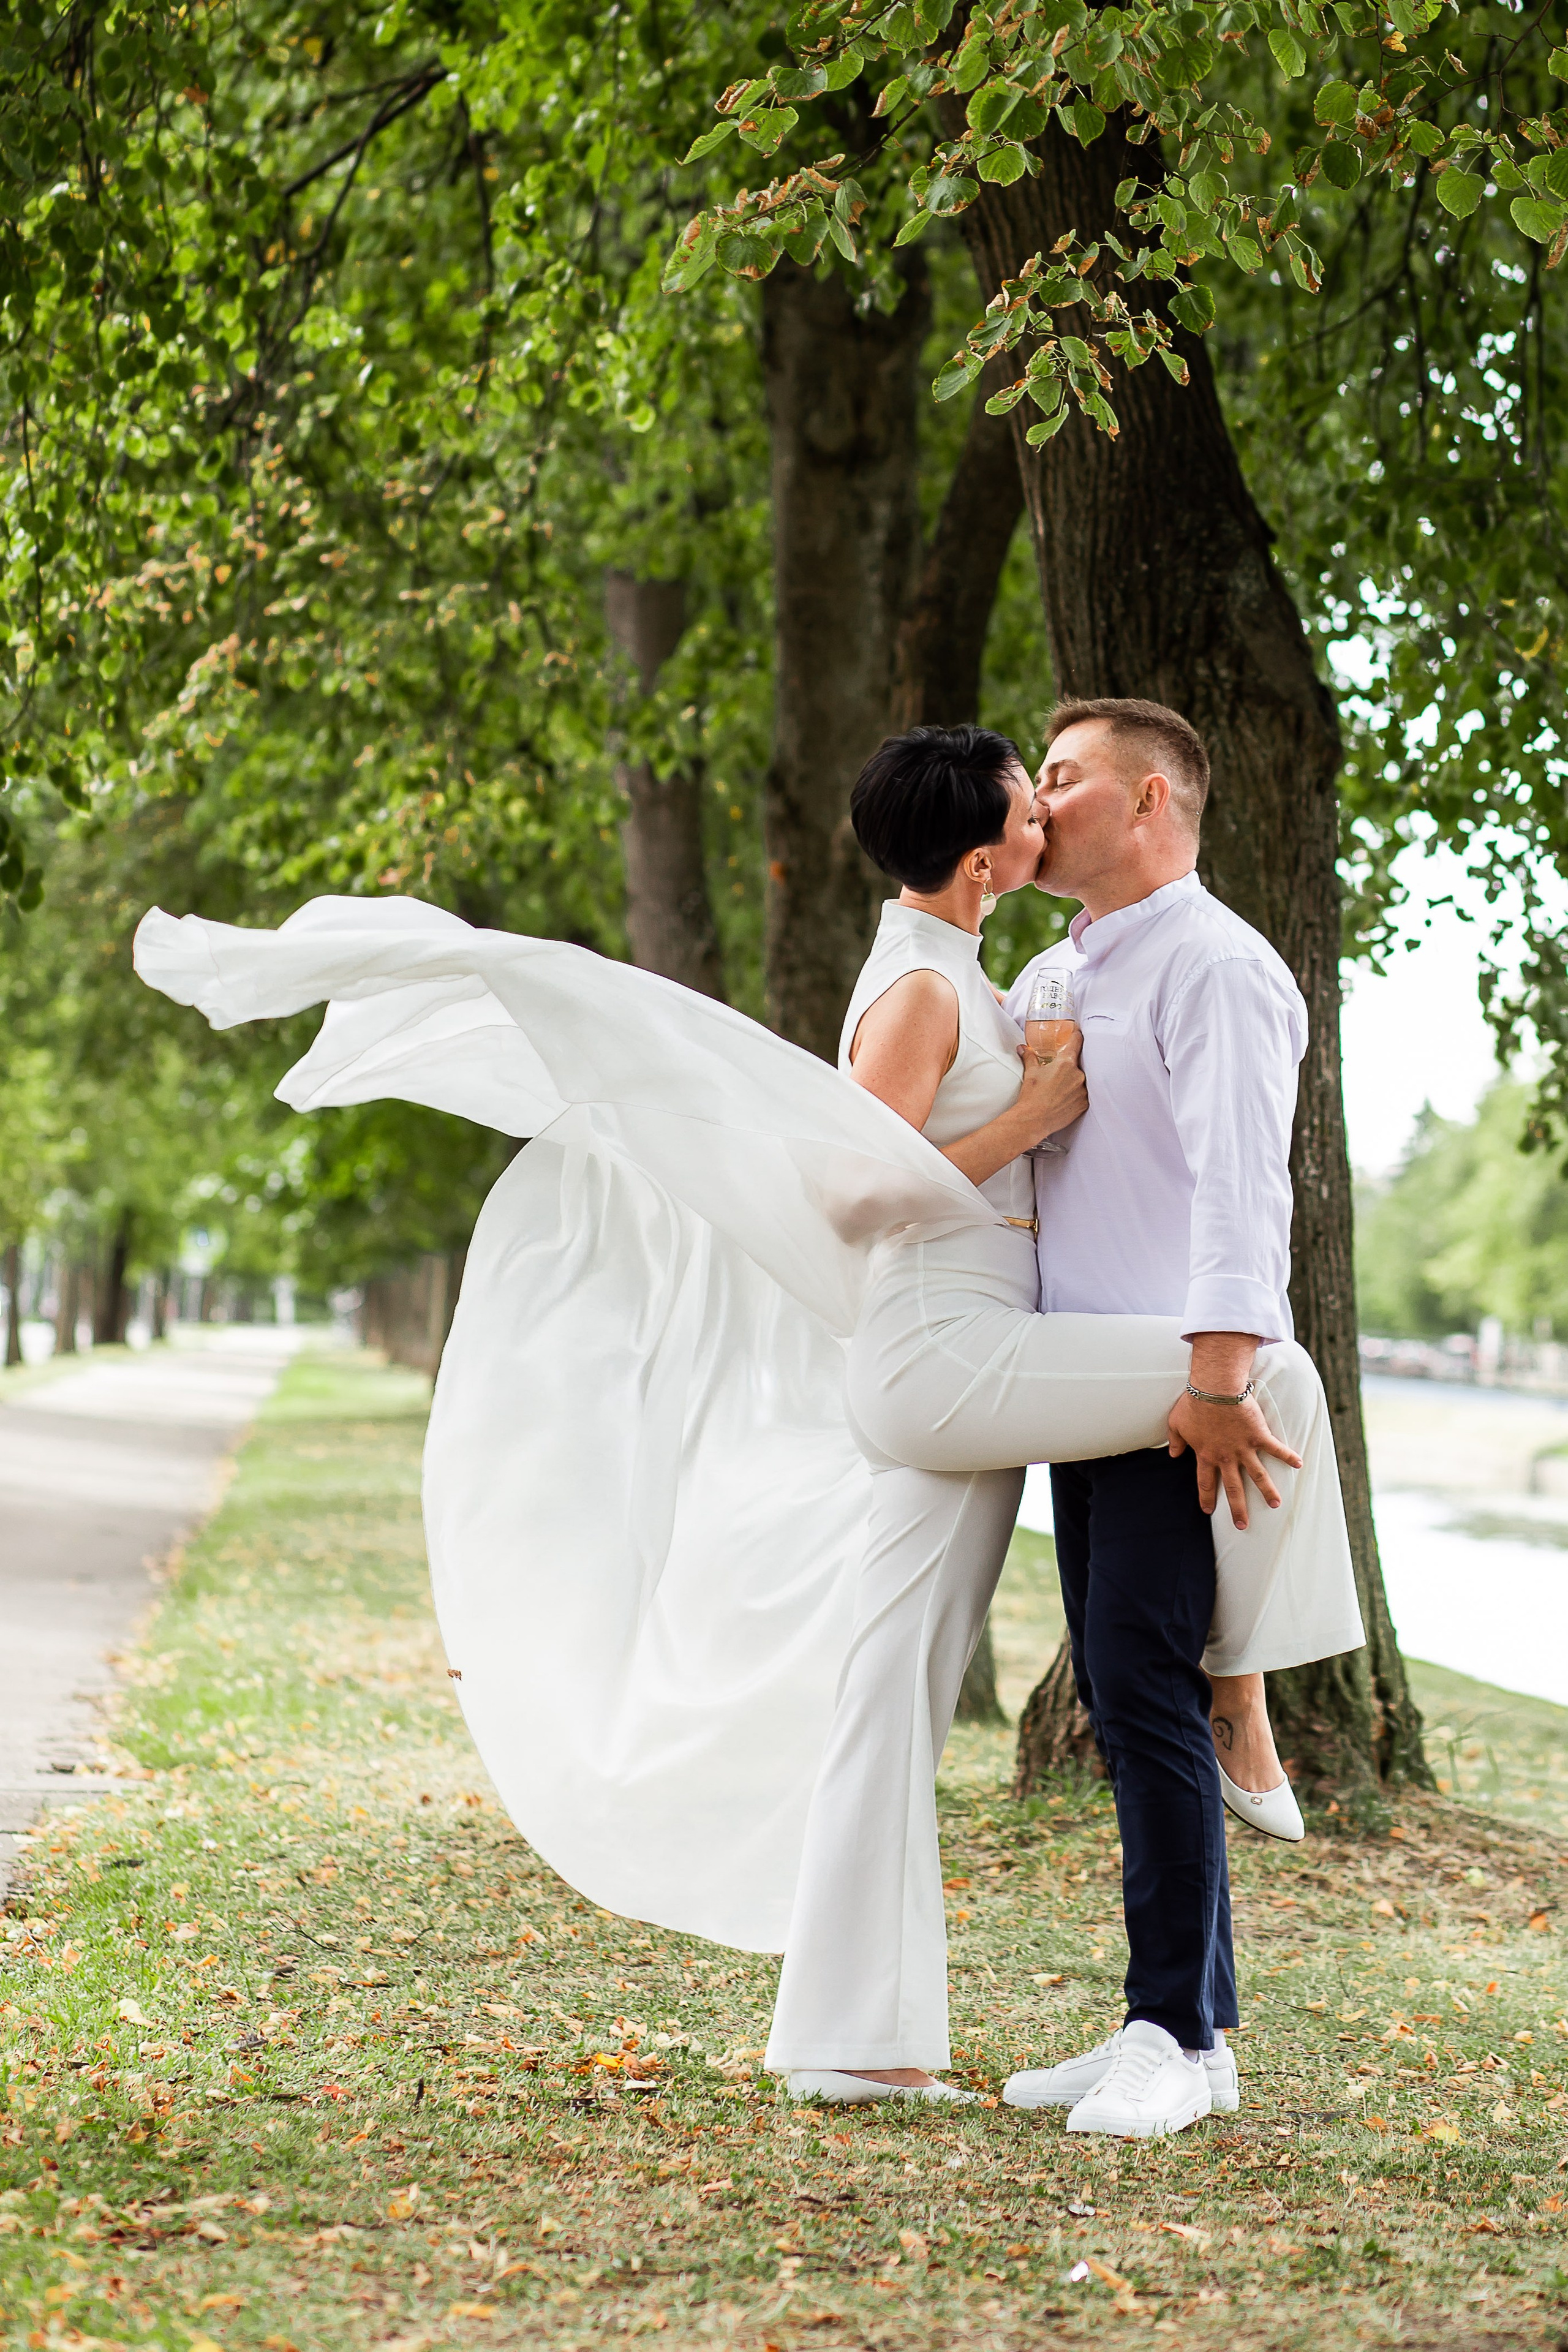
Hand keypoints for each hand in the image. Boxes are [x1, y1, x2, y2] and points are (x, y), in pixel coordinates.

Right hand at [1013, 1029, 1086, 1145]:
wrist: (1034, 1119)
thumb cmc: (1032, 1096)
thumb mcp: (1030, 1073)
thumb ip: (1030, 1057)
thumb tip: (1024, 1049)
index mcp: (1065, 1063)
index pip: (1076, 1042)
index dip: (1076, 1035)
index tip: (1077, 1033)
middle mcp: (1078, 1075)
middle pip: (1077, 1065)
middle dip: (1068, 1067)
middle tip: (1057, 1074)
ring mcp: (1082, 1091)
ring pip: (1080, 1081)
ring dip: (1072, 1082)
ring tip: (1058, 1090)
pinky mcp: (1084, 1104)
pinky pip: (1082, 1095)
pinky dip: (1075, 1095)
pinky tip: (1063, 1099)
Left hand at [1166, 1392, 1302, 1530]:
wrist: (1214, 1390)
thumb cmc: (1193, 1404)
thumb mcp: (1176, 1424)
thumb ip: (1176, 1441)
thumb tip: (1174, 1454)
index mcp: (1206, 1455)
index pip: (1205, 1483)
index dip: (1207, 1498)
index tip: (1209, 1511)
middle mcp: (1226, 1457)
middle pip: (1233, 1488)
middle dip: (1238, 1508)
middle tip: (1243, 1525)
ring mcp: (1244, 1448)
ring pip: (1257, 1476)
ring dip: (1267, 1491)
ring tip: (1275, 1504)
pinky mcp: (1259, 1436)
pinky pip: (1276, 1449)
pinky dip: (1288, 1456)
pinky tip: (1298, 1463)